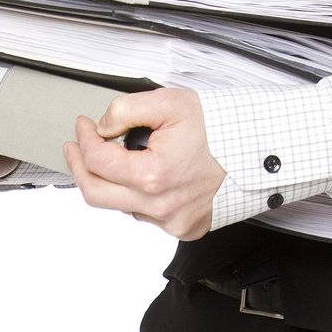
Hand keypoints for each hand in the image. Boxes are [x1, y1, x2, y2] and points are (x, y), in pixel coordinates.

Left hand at [63, 86, 225, 238]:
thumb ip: (126, 110)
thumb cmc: (220, 128)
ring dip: (115, 181)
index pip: (97, 160)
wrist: (255, 150)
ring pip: (123, 206)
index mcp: (153, 175)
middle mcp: (160, 206)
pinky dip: (141, 195)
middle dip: (79, 167)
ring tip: (122, 157)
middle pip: (96, 194)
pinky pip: (148, 216)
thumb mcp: (169, 103)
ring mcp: (172, 221)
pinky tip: (153, 176)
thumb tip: (103, 127)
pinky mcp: (184, 229)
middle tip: (76, 148)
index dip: (84, 137)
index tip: (85, 125)